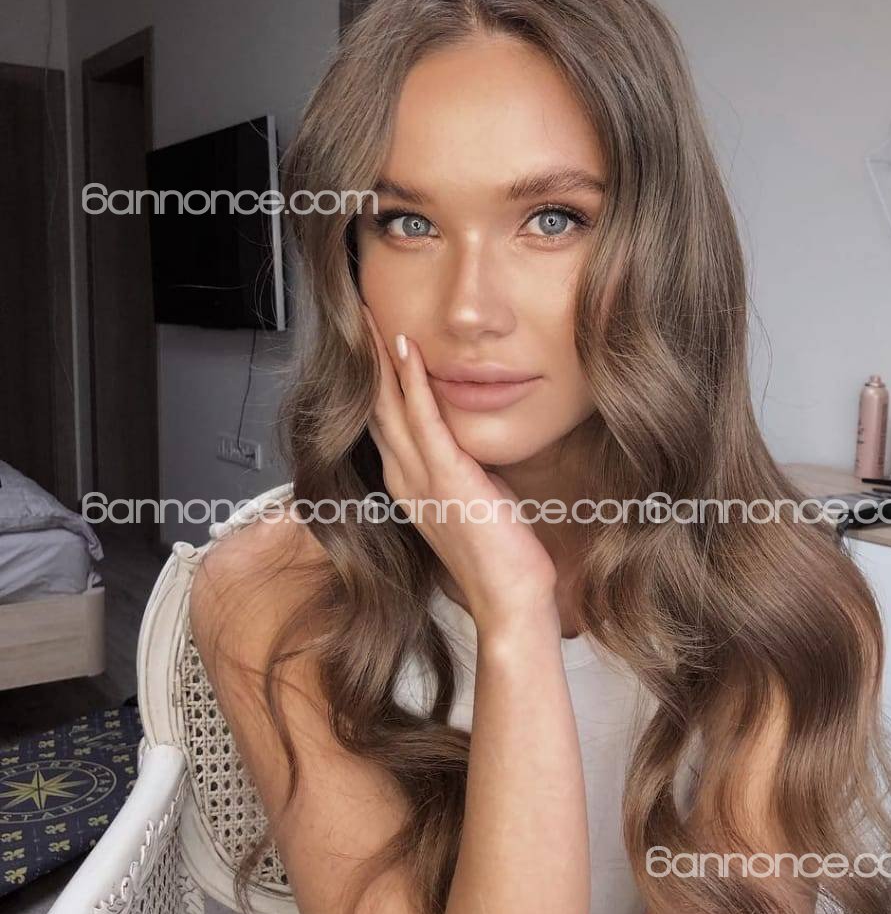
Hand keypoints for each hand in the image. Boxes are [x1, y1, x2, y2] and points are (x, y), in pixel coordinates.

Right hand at [361, 304, 557, 632]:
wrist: (509, 599)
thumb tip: (469, 443)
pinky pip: (422, 418)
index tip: (371, 341)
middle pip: (374, 406)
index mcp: (408, 484)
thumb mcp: (473, 500)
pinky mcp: (445, 476)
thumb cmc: (499, 557)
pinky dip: (412, 380)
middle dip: (366, 359)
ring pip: (389, 405)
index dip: (374, 379)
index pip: (383, 421)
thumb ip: (462, 470)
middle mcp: (403, 478)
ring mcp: (419, 477)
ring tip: (370, 316)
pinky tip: (406, 347)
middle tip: (356, 314)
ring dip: (379, 357)